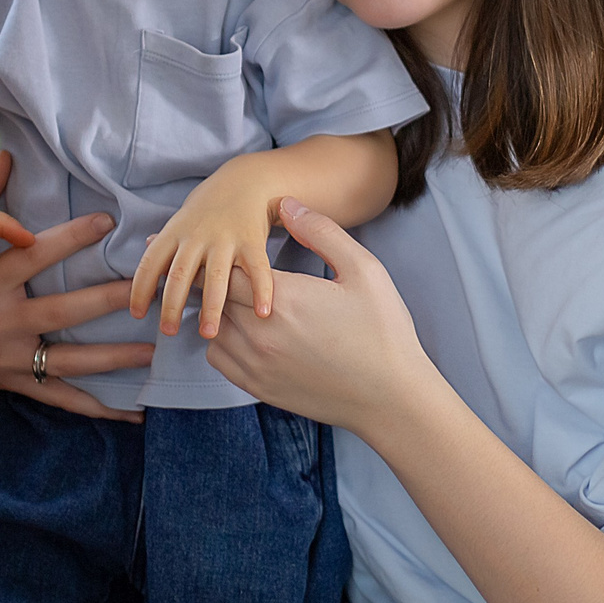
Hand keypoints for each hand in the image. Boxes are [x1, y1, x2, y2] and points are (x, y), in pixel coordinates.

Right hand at [0, 156, 151, 422]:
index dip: (70, 238)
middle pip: (61, 312)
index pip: (34, 256)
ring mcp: (9, 359)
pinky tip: (134, 412)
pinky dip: (98, 408)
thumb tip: (6, 156)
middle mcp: (1, 322)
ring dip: (113, 358)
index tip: (107, 221)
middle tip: (146, 291)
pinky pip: (62, 398)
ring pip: (69, 361)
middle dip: (105, 301)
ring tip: (152, 352)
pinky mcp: (16, 384)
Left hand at [130, 164, 282, 339]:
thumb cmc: (209, 208)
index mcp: (175, 232)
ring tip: (208, 333)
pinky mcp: (252, 241)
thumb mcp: (181, 221)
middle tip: (168, 332)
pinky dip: (261, 291)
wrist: (246, 180)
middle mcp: (197, 235)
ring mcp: (225, 238)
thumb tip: (144, 260)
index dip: (140, 289)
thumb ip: (165, 243)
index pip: (150, 263)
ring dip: (210, 306)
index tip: (137, 314)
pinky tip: (262, 313)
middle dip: (172, 305)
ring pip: (215, 276)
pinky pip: (257, 269)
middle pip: (179, 274)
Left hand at [206, 199, 436, 432]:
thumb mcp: (363, 270)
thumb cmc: (383, 331)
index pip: (227, 267)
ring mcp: (257, 364)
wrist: (391, 397)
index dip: (223, 252)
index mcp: (284, 299)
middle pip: (216, 297)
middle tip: (228, 267)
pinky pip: (218, 358)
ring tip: (239, 299)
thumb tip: (286, 205)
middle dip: (222, 279)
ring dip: (221, 311)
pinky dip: (222, 341)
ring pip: (212, 327)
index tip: (222, 243)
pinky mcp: (259, 387)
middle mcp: (260, 333)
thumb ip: (321, 232)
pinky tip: (245, 332)